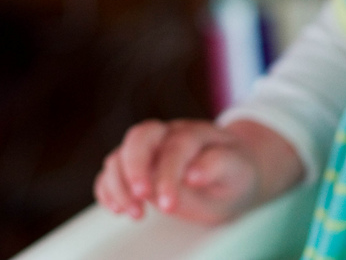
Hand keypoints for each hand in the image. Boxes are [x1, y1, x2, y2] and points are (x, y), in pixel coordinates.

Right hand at [94, 119, 300, 224]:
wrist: (232, 171)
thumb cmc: (235, 172)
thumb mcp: (238, 171)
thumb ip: (217, 166)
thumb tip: (193, 173)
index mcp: (197, 133)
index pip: (177, 145)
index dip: (169, 174)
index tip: (170, 205)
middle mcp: (169, 134)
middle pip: (141, 136)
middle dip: (135, 167)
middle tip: (141, 197)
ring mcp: (151, 148)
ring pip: (121, 153)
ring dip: (120, 184)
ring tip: (134, 213)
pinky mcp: (138, 164)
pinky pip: (112, 169)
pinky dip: (107, 188)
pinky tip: (116, 208)